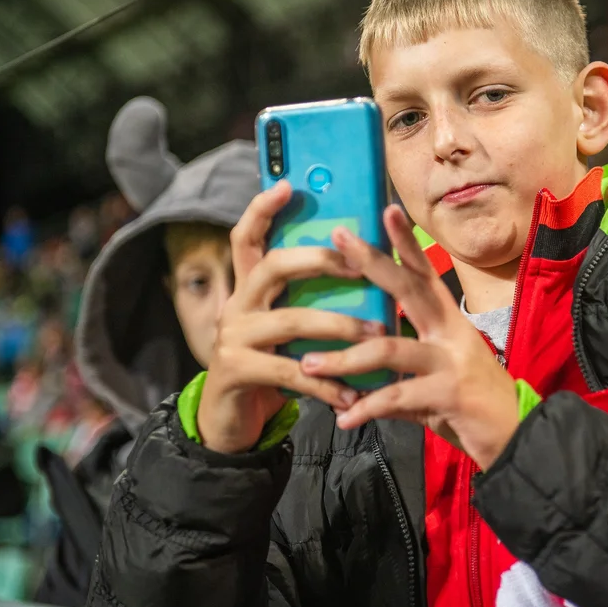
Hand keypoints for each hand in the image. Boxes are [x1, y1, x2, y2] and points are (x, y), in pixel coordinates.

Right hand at [198, 181, 384, 453]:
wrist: (230, 422)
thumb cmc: (272, 365)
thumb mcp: (286, 327)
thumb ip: (307, 300)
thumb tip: (361, 267)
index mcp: (249, 288)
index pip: (246, 237)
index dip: (262, 209)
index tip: (287, 184)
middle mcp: (237, 305)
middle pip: (272, 265)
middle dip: (319, 260)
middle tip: (361, 265)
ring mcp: (233, 338)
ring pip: (291, 320)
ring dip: (340, 327)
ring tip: (378, 334)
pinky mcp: (237, 372)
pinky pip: (291, 371)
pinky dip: (327, 383)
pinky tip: (353, 394)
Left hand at [299, 205, 519, 469]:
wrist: (518, 440)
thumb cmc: (475, 408)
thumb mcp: (439, 381)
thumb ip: (403, 375)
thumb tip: (360, 382)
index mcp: (452, 323)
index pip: (426, 275)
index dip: (407, 243)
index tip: (386, 210)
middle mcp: (453, 334)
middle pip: (409, 289)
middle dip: (372, 261)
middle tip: (339, 239)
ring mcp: (452, 362)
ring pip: (388, 350)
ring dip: (344, 359)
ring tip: (309, 365)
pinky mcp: (449, 394)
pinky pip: (396, 396)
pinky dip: (365, 407)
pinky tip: (344, 418)